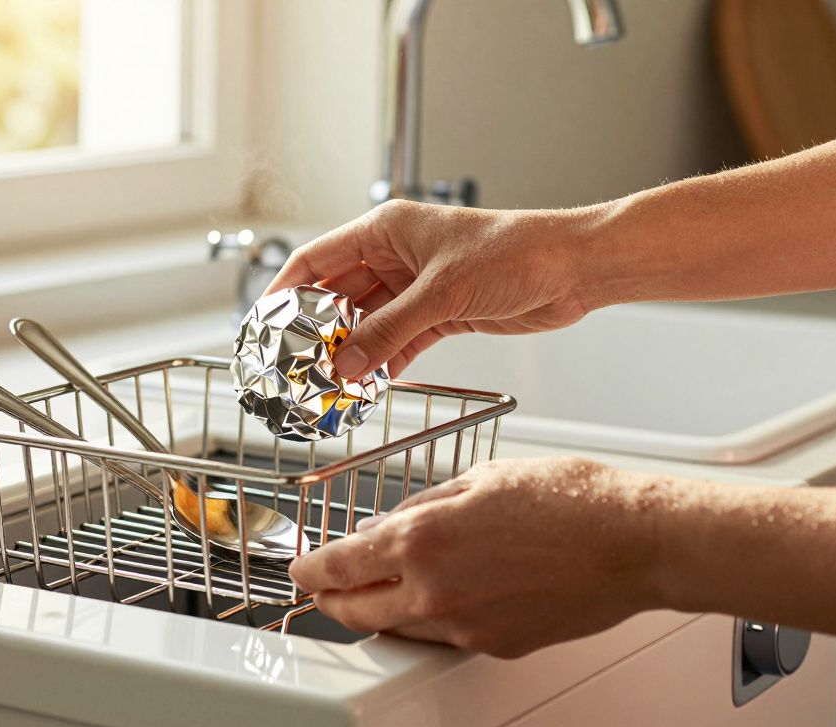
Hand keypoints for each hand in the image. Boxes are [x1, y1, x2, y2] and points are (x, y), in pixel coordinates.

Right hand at [264, 200, 603, 376]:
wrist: (573, 268)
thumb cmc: (515, 252)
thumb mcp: (441, 293)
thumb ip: (388, 331)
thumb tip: (343, 365)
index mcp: (385, 231)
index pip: (316, 260)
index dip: (285, 292)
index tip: (262, 325)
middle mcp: (395, 257)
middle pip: (338, 296)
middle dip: (317, 332)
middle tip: (295, 366)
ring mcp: (416, 287)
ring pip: (367, 324)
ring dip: (351, 353)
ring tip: (328, 384)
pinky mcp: (440, 312)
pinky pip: (397, 341)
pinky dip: (383, 362)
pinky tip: (367, 384)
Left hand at [288, 458, 663, 658]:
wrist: (632, 542)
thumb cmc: (569, 500)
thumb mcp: (480, 479)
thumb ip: (424, 505)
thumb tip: (389, 525)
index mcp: (422, 540)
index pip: (337, 566)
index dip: (309, 569)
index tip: (302, 566)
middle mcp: (434, 592)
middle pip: (355, 611)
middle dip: (330, 600)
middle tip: (325, 587)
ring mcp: (464, 627)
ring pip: (398, 629)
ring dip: (381, 610)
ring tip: (385, 587)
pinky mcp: (495, 645)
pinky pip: (446, 636)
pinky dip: (435, 617)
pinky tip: (451, 592)